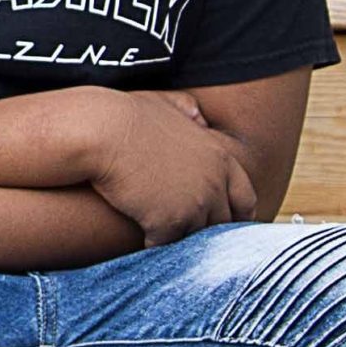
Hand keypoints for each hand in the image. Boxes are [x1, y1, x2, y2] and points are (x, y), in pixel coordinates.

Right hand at [86, 91, 256, 242]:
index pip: (245, 197)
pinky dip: (155, 242)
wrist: (100, 131)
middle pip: (223, 222)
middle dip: (208, 227)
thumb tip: (199, 116)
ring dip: (181, 235)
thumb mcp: (163, 102)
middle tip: (188, 228)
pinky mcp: (169, 223)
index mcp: (218, 158)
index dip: (237, 212)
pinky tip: (143, 236)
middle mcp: (214, 185)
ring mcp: (194, 206)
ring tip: (164, 233)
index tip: (227, 220)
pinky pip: (168, 244)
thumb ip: (187, 109)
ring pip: (196, 236)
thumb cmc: (125, 114)